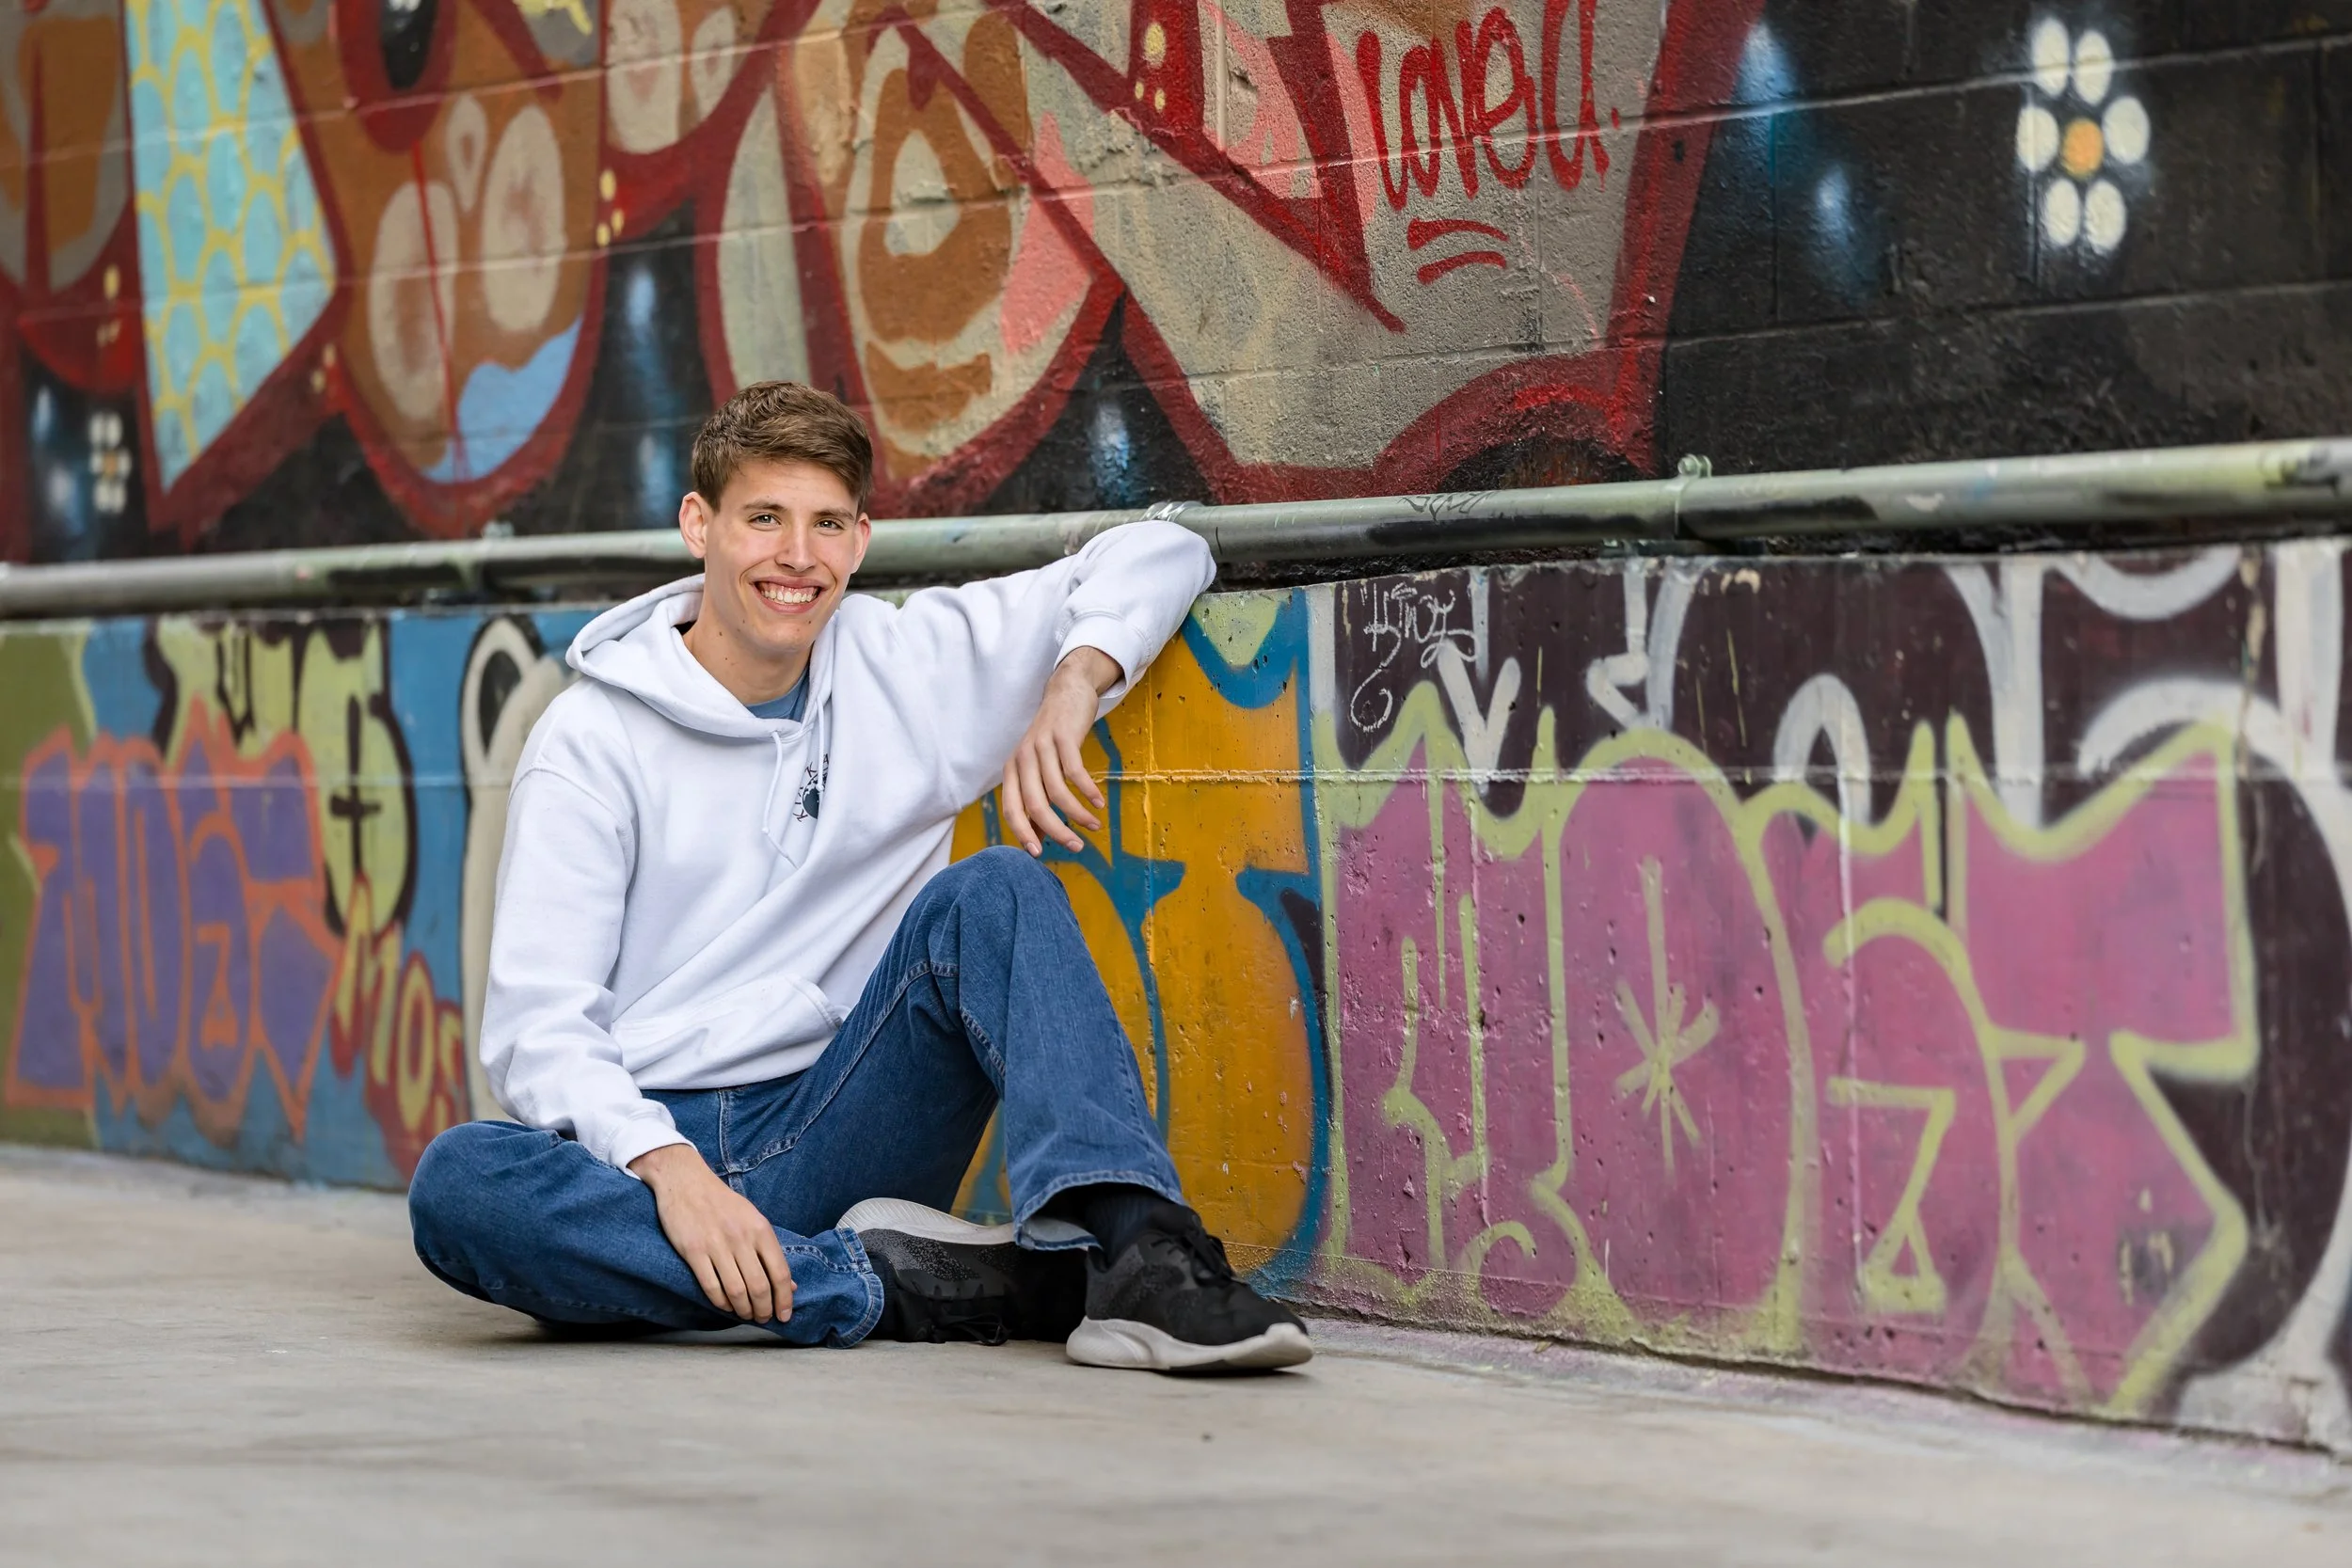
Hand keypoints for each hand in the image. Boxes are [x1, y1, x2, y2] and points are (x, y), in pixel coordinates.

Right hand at [629, 1143, 793, 1322]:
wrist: (686, 1181)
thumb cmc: (722, 1203)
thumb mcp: (753, 1219)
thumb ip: (770, 1251)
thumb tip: (790, 1284)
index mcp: (760, 1229)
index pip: (780, 1273)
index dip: (785, 1299)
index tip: (785, 1315)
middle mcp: (741, 1238)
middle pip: (759, 1286)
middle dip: (763, 1310)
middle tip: (763, 1318)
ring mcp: (716, 1245)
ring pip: (736, 1291)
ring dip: (743, 1310)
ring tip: (746, 1315)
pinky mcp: (693, 1250)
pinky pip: (711, 1286)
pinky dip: (720, 1302)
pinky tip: (725, 1305)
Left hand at [1001, 647, 1121, 854]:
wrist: (1065, 693)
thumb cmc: (1052, 739)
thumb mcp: (1037, 768)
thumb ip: (1035, 799)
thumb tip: (1037, 839)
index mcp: (1012, 771)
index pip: (1012, 810)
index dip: (1024, 834)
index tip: (1039, 855)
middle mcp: (1022, 759)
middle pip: (1035, 806)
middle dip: (1057, 831)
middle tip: (1077, 847)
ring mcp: (1042, 746)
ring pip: (1056, 792)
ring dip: (1078, 814)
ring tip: (1094, 825)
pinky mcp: (1063, 736)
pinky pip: (1075, 771)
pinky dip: (1087, 791)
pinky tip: (1098, 802)